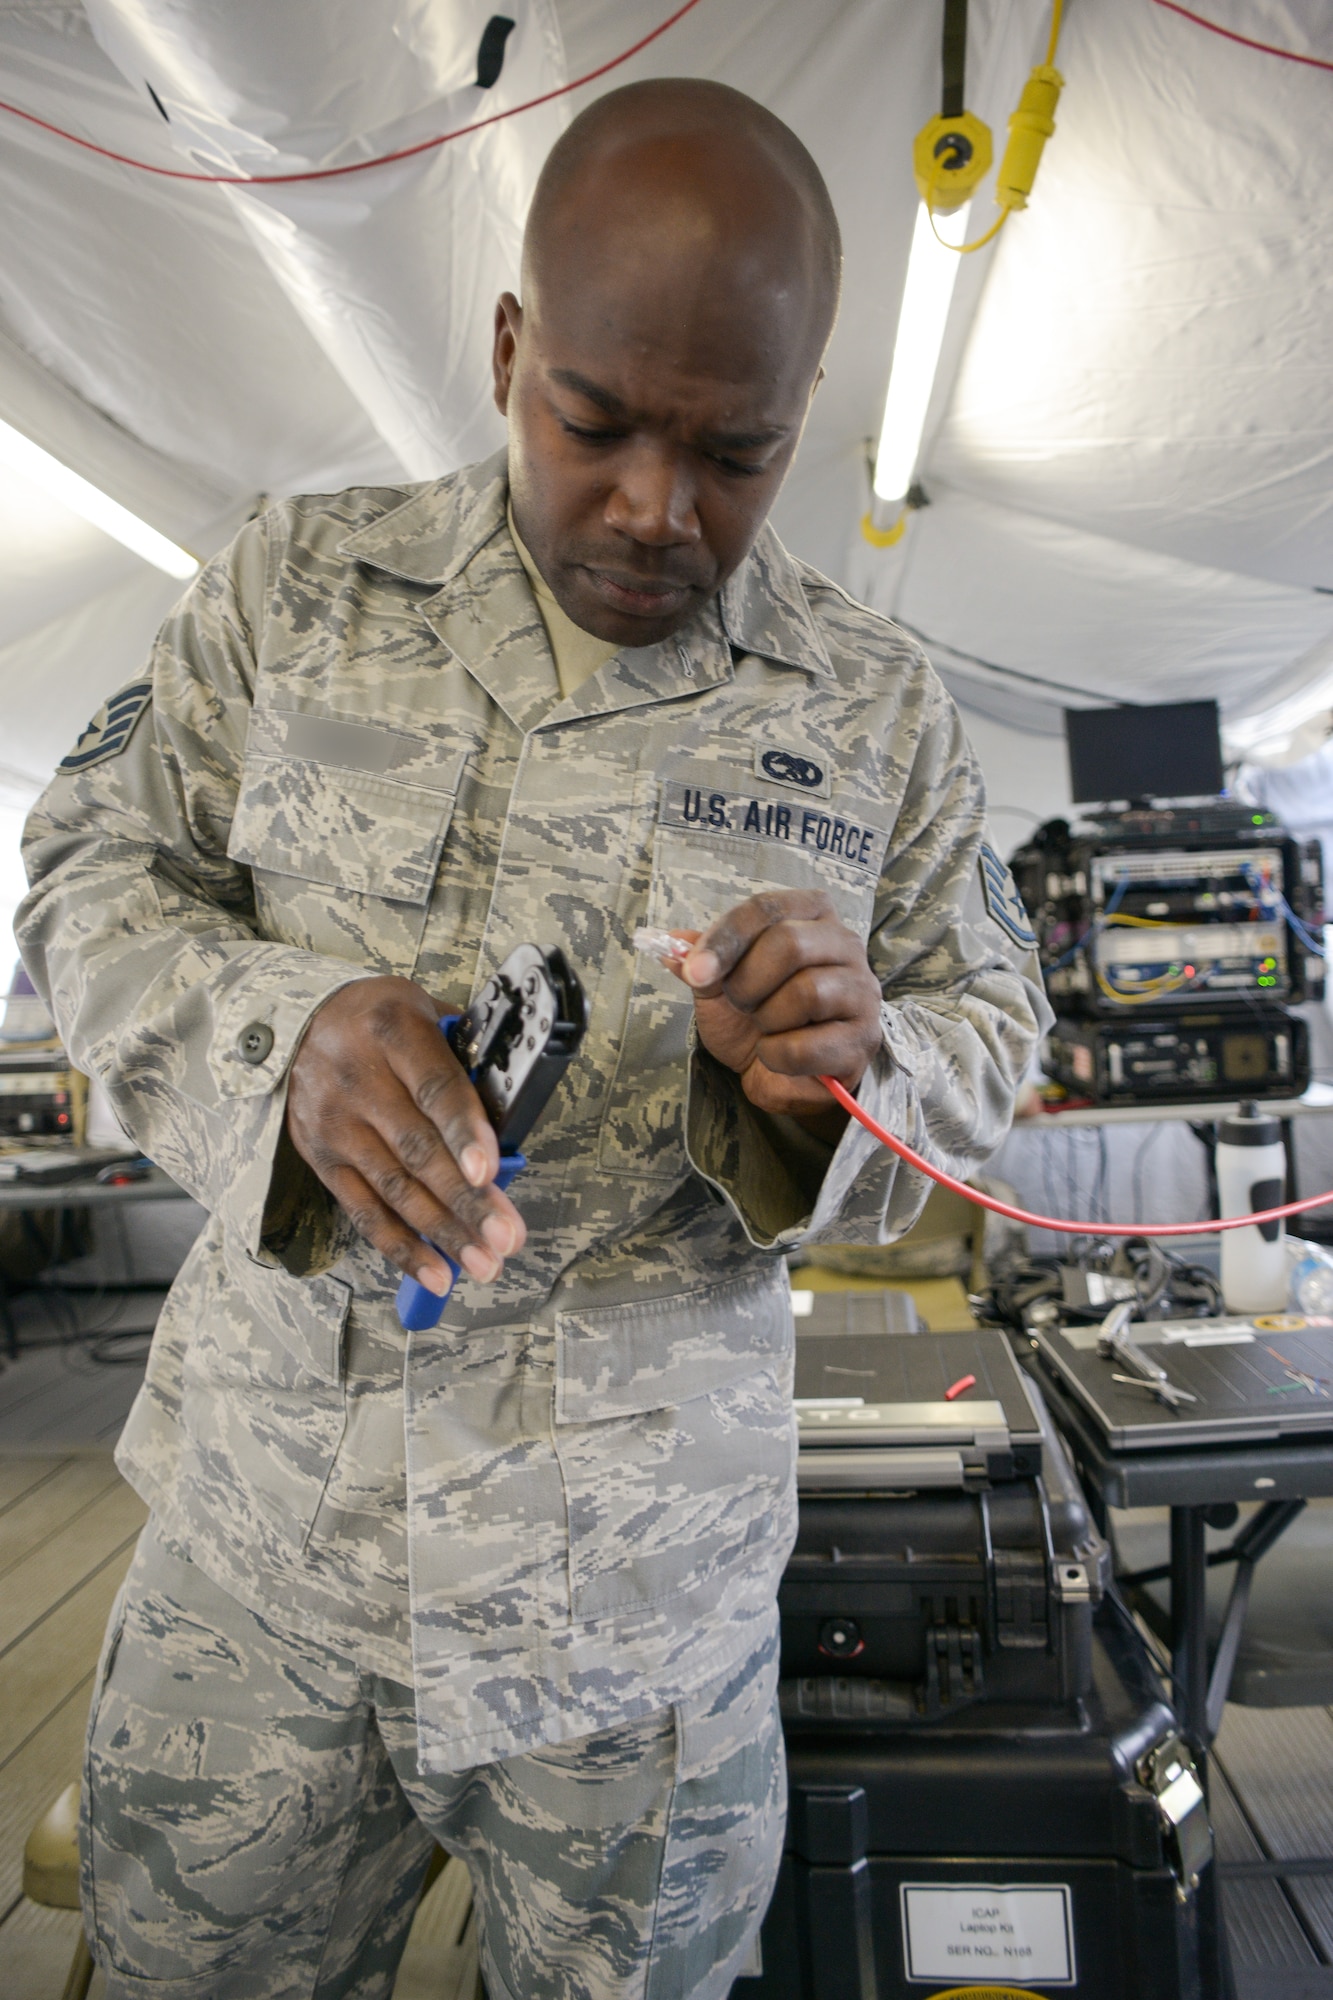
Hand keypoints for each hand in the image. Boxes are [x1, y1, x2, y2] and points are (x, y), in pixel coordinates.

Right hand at [285, 977, 525, 1292]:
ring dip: (443, 1233)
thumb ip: (463, 1055)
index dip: (464, 1133)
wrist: (300, 1025)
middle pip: (418, 1150)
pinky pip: (364, 1211)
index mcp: (393, 1032)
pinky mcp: (322, 1159)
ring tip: (484, 1263)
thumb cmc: (380, 1020)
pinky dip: (402, 1246)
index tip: (489, 1171)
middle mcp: (357, 1079)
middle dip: (466, 1201)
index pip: (434, 1089)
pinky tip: (436, 1271)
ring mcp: (336, 1124)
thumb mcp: (423, 1009)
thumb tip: (510, 1113)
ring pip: (395, 1189)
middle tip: (506, 1237)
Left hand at [675, 890, 881, 1123]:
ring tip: (763, 1028)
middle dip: (747, 982)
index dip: (726, 938)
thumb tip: (670, 942)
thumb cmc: (754, 1019)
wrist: (779, 1074)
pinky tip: (775, 1055)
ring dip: (766, 1019)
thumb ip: (698, 959)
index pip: (768, 908)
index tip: (695, 971)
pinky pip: (806, 1045)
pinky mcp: (862, 1041)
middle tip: (739, 1004)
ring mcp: (862, 993)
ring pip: (806, 993)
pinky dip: (776, 1055)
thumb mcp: (719, 985)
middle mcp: (846, 946)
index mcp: (812, 917)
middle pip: (790, 944)